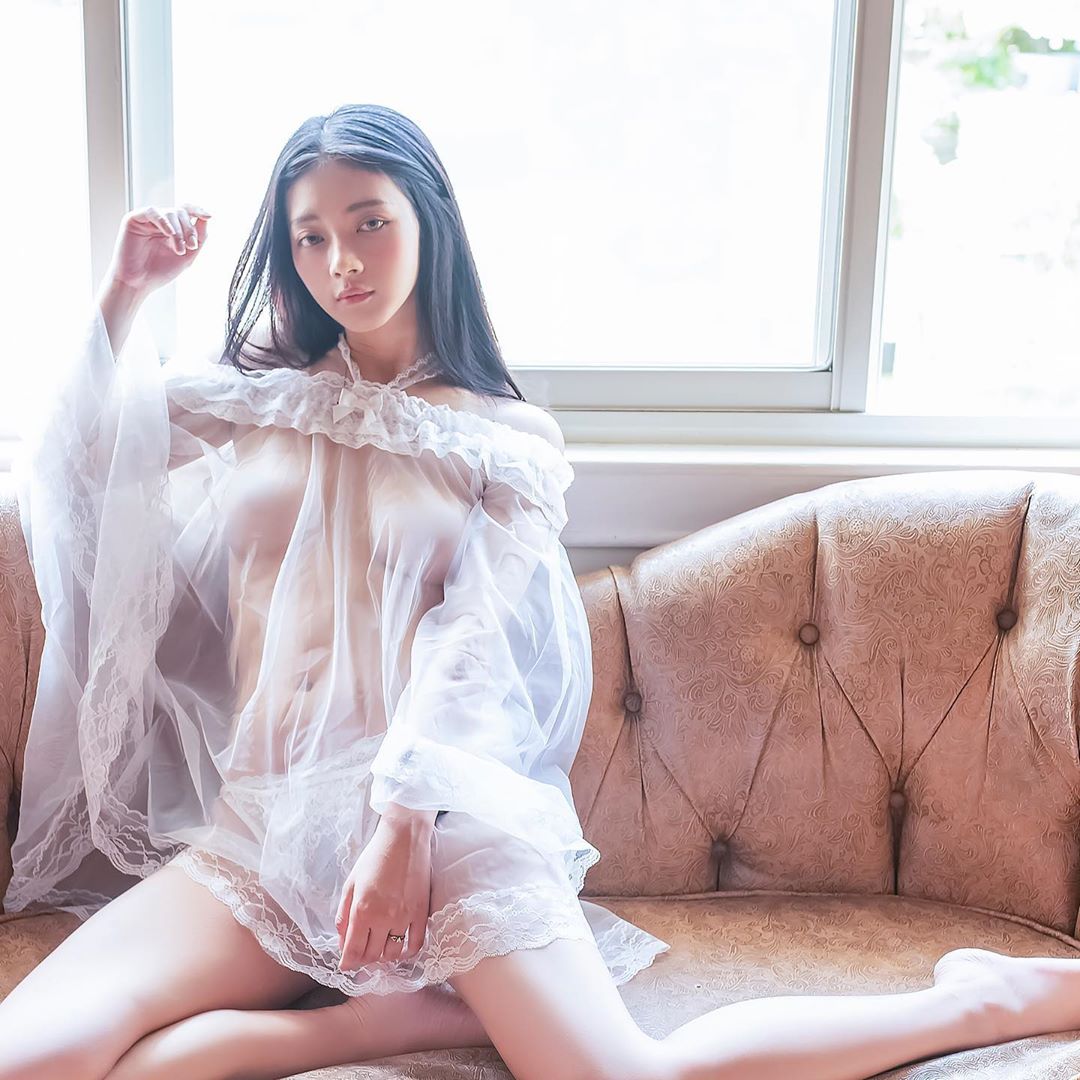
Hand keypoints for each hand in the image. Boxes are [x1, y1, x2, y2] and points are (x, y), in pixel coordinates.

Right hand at [104, 202, 211, 297]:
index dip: (198, 210)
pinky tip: (170, 233)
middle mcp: (161, 221)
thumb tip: (207, 218)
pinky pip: (152, 212)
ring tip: (179, 250)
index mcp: (174, 228)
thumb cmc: (160, 271)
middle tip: (191, 246)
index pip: (187, 212)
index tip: (209, 215)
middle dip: (189, 229)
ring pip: (170, 212)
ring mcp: (148, 219)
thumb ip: (199, 237)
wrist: (139, 282)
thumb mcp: (188, 256)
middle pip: (181, 212)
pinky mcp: (134, 219)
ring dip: (179, 231)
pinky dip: (164, 221)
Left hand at [336, 817, 431, 970]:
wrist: (404, 838)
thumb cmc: (374, 857)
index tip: (345, 965)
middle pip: (372, 956)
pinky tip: (400, 947)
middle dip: (363, 959)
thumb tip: (342, 942)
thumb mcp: (351, 883)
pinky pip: (416, 944)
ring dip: (384, 956)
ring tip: (379, 946)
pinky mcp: (422, 913)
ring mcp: (405, 917)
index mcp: (362, 910)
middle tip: (361, 952)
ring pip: (393, 954)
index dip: (347, 963)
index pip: (353, 952)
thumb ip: (343, 915)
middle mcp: (384, 918)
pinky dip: (406, 952)